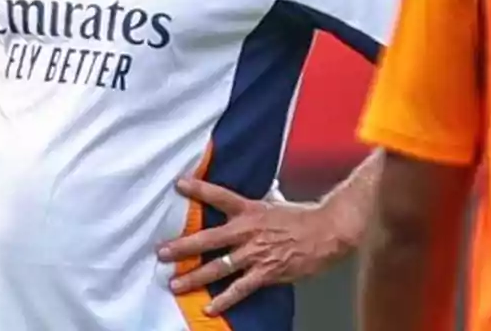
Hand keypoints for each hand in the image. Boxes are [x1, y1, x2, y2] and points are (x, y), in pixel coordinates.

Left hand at [157, 178, 346, 316]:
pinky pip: (240, 288)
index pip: (220, 196)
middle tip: (161, 252)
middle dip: (183, 246)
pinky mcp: (266, 272)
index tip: (179, 184)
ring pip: (218, 266)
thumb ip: (265, 199)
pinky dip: (224, 299)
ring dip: (194, 276)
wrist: (328, 232)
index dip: (199, 189)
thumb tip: (263, 189)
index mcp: (252, 210)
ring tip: (175, 283)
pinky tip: (208, 306)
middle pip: (209, 238)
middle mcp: (249, 231)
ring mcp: (256, 253)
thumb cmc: (305, 216)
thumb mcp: (279, 203)